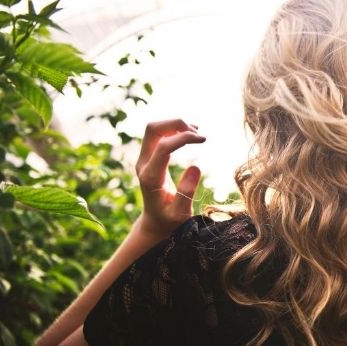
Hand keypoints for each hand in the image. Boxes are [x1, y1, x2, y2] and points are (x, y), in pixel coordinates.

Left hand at [135, 119, 205, 238]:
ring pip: (154, 129)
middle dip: (176, 124)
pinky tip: (189, 135)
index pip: (163, 146)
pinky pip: (157, 135)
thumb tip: (196, 166)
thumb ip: (187, 192)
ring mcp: (144, 159)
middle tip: (198, 133)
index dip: (183, 137)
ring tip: (197, 133)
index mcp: (150, 177)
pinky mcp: (148, 157)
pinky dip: (173, 129)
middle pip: (152, 129)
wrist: (155, 222)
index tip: (203, 139)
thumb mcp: (181, 213)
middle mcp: (143, 164)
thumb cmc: (170, 221)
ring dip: (175, 125)